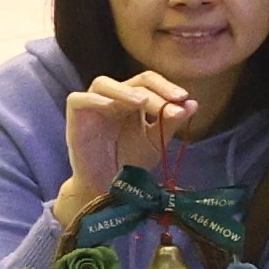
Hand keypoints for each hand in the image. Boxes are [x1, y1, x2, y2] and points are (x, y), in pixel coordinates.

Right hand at [57, 64, 202, 217]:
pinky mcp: (75, 117)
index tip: (184, 97)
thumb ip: (171, 122)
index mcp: (134, 101)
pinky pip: (78, 99)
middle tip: (172, 101)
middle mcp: (114, 99)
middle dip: (156, 90)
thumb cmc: (130, 161)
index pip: (149, 83)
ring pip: (103, 83)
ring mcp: (93, 106)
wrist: (108, 186)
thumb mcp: (155, 141)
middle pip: (133, 82)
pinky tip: (110, 106)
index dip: (166, 86)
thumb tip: (193, 103)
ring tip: (142, 101)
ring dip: (124, 89)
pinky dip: (94, 99)